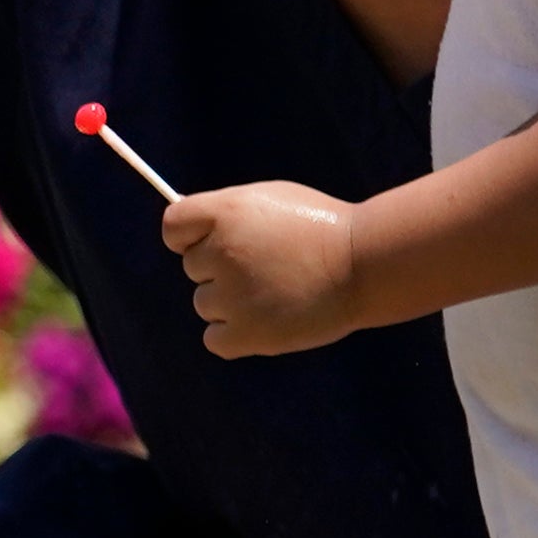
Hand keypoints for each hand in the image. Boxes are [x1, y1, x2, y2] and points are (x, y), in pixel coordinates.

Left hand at [161, 180, 365, 355]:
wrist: (364, 264)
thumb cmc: (320, 226)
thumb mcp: (269, 199)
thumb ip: (226, 215)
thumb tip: (190, 236)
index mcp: (224, 214)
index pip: (173, 226)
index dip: (190, 235)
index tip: (213, 241)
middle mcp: (220, 253)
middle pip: (193, 267)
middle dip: (220, 267)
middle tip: (267, 265)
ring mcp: (231, 296)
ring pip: (204, 303)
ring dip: (230, 301)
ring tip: (275, 291)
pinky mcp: (245, 334)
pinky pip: (214, 338)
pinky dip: (233, 334)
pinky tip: (265, 319)